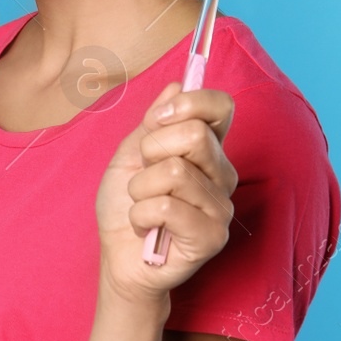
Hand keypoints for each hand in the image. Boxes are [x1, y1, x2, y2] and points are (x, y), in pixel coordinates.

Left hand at [94, 82, 235, 305]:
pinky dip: (141, 214)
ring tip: (143, 205)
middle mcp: (222, 174)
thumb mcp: (130, 154)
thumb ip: (154, 122)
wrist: (117, 256)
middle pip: (196, 135)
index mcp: (207, 149)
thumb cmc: (125, 204)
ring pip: (174, 172)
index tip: (158, 120)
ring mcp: (221, 207)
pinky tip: (147, 227)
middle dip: (152, 151)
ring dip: (140, 189)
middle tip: (144, 174)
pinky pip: (167, 207)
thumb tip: (176, 84)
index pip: (221, 107)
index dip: (190, 103)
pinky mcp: (212, 237)